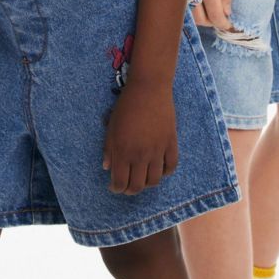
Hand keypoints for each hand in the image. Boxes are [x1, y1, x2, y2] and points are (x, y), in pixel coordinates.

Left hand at [102, 80, 177, 194]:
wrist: (148, 88)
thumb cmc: (126, 106)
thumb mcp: (111, 128)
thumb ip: (109, 150)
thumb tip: (107, 168)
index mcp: (123, 151)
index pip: (120, 182)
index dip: (116, 188)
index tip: (115, 186)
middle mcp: (141, 155)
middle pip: (137, 186)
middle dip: (130, 190)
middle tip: (127, 186)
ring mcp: (158, 150)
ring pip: (154, 180)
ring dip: (147, 183)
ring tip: (142, 178)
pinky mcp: (171, 143)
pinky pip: (170, 167)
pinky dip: (164, 172)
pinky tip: (158, 169)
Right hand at [192, 0, 232, 28]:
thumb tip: (227, 12)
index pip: (215, 16)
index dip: (223, 24)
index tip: (228, 25)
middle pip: (202, 20)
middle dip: (212, 21)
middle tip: (220, 15)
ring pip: (191, 16)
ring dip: (202, 17)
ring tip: (210, 8)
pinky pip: (183, 7)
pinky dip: (192, 10)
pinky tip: (199, 2)